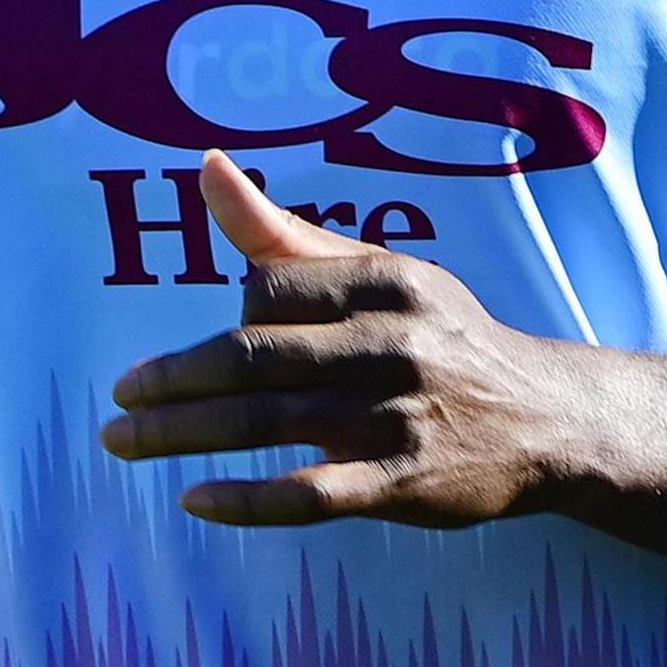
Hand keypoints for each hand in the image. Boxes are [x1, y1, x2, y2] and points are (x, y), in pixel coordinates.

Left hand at [100, 150, 600, 527]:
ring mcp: (396, 415)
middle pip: (252, 357)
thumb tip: (206, 166)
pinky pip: (309, 494)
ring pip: (267, 422)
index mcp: (381, 283)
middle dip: (172, 381)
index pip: (267, 289)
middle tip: (118, 400)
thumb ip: (284, 233)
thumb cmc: (443, 338)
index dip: (223, 319)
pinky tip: (196, 500)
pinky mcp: (404, 482)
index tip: (190, 355)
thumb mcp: (380, 274)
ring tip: (124, 441)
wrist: (548, 420)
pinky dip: (247, 500)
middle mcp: (389, 343)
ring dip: (183, 435)